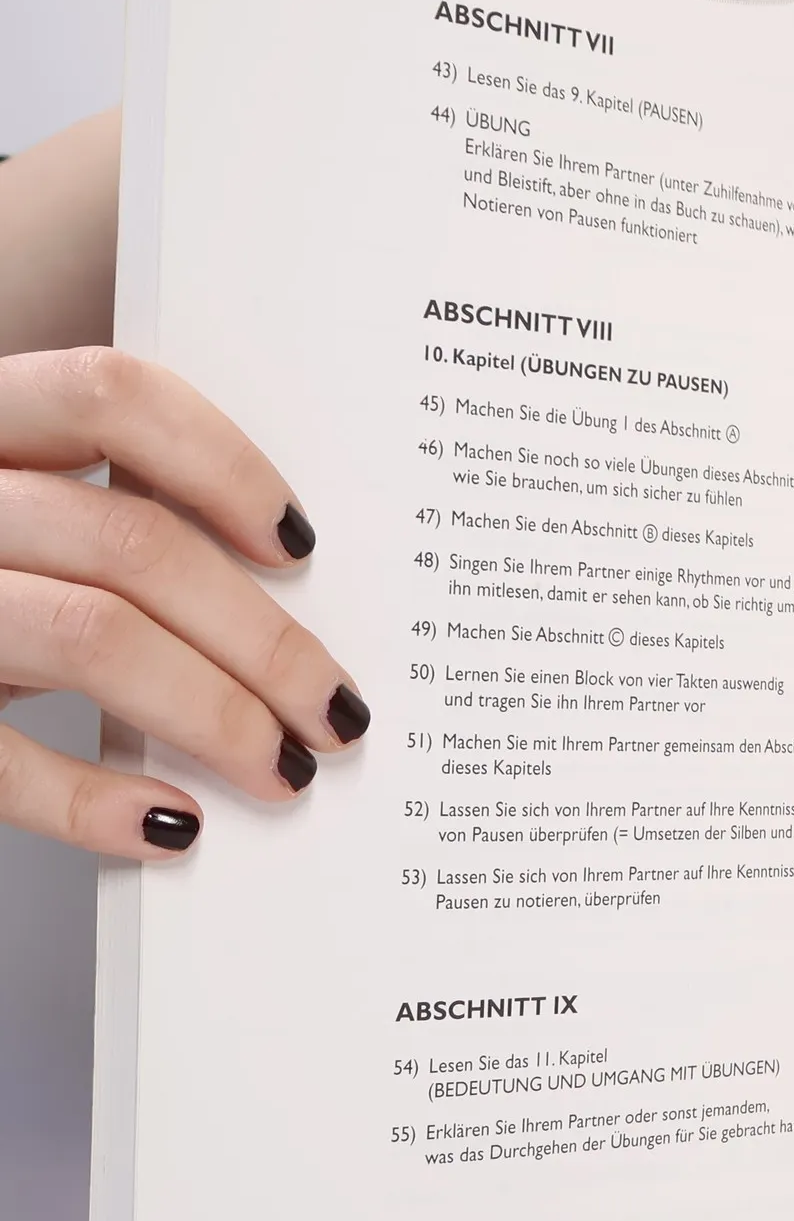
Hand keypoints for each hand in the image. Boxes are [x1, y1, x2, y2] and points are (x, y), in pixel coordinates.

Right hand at [0, 348, 367, 859]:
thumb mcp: (16, 521)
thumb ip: (104, 526)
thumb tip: (279, 608)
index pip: (109, 397)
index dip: (220, 464)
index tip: (298, 544)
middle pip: (133, 543)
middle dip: (262, 642)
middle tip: (335, 712)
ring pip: (94, 635)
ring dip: (214, 715)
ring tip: (282, 769)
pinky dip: (96, 800)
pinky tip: (171, 823)